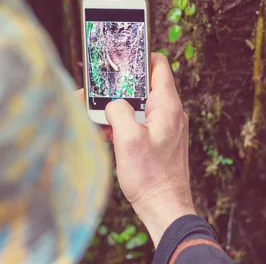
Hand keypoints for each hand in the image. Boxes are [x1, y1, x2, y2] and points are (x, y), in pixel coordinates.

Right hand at [105, 53, 195, 246]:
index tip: (119, 57)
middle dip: (118, 87)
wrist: (165, 209)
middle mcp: (170, 113)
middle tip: (97, 89)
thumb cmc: (151, 177)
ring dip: (117, 109)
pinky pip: (139, 123)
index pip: (158, 65)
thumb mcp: (127, 140)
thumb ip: (118, 111)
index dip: (139, 56)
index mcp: (167, 106)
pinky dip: (122, 125)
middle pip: (143, 85)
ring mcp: (165, 127)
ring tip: (96, 116)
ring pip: (138, 106)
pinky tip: (106, 135)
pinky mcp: (158, 141)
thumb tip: (112, 104)